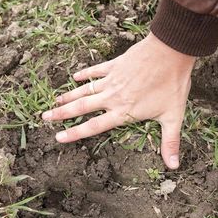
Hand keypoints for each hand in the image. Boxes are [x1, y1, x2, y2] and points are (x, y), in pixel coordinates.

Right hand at [42, 32, 195, 169]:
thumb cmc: (172, 84)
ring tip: (54, 101)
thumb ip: (170, 142)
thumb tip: (174, 166)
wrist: (170, 51)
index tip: (59, 137)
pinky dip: (84, 74)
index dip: (75, 133)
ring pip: (84, 90)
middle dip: (61, 114)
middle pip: (81, 107)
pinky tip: (75, 76)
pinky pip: (95, 71)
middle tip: (44, 117)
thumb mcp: (173, 116)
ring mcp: (112, 79)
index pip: (94, 126)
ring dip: (68, 96)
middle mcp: (112, 97)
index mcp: (123, 111)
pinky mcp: (115, 65)